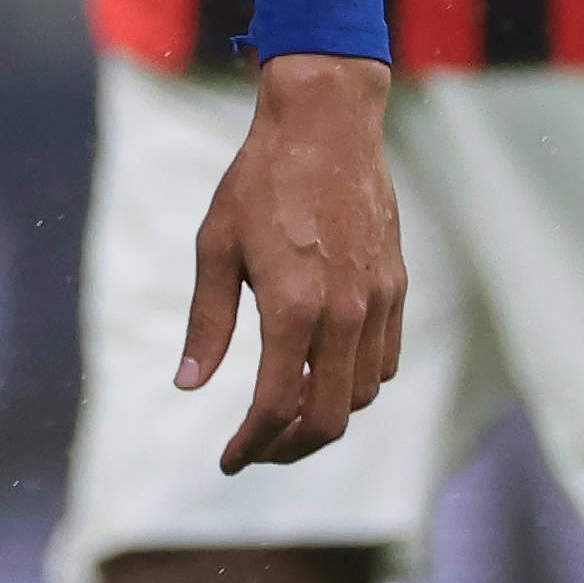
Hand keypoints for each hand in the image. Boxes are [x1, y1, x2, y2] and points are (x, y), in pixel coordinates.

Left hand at [181, 53, 403, 473]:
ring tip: (286, 414)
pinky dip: (358, 383)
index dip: (250, 445)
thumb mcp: (216, 245)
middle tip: (257, 450)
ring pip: (363, 394)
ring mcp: (377, 300)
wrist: (325, 123)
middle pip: (329, 419)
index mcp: (293, 305)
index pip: (276, 406)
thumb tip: (188, 385)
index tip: (229, 459)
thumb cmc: (261, 179)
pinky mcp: (395, 286)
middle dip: (290, 449)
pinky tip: (324, 374)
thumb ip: (206, 322)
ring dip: (325, 417)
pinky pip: (385, 361)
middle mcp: (344, 312)